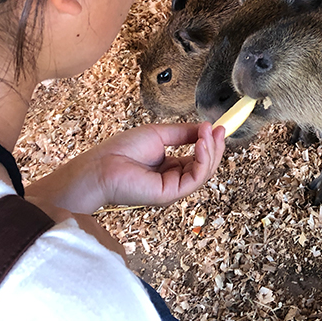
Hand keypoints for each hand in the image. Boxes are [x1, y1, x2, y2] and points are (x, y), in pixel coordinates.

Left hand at [26, 122, 225, 214]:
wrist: (101, 165)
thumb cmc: (122, 150)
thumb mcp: (159, 134)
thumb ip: (184, 133)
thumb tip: (206, 128)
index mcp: (171, 168)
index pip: (199, 158)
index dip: (210, 142)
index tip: (219, 126)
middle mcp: (174, 180)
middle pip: (206, 166)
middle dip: (216, 146)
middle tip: (220, 128)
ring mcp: (173, 189)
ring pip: (205, 172)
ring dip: (211, 151)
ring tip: (210, 133)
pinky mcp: (170, 194)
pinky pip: (196, 178)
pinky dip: (203, 160)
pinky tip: (202, 144)